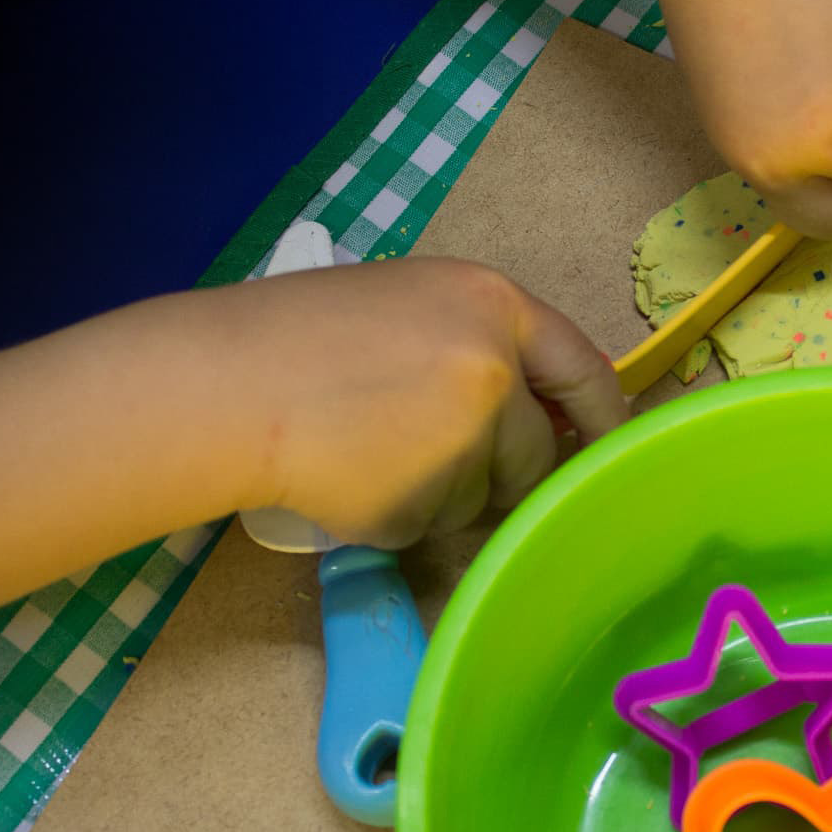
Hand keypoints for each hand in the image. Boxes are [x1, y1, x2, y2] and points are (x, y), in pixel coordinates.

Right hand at [228, 258, 626, 548]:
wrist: (224, 386)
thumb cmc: (300, 334)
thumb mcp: (409, 305)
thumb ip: (483, 345)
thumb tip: (539, 409)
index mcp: (495, 305)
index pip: (584, 369)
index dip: (600, 416)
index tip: (607, 447)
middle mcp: (496, 371)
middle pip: (538, 452)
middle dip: (504, 470)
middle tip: (434, 455)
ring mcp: (466, 442)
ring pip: (484, 496)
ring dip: (443, 492)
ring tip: (368, 448)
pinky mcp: (426, 504)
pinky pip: (433, 525)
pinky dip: (399, 516)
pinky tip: (350, 477)